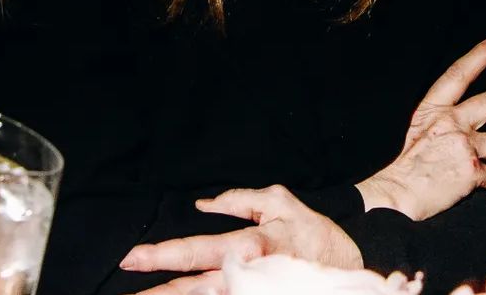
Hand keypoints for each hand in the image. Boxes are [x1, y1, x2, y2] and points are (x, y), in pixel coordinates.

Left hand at [120, 186, 361, 294]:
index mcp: (250, 245)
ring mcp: (257, 292)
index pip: (197, 251)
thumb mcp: (279, 202)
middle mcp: (250, 274)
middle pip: (195, 289)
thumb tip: (204, 204)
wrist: (353, 262)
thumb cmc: (312, 232)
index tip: (131, 259)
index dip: (162, 256)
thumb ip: (238, 200)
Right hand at [354, 37, 485, 221]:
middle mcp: (450, 121)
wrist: (397, 193)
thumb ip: (441, 121)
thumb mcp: (418, 130)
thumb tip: (463, 123)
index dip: (480, 55)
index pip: (459, 73)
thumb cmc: (405, 167)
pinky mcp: (472, 168)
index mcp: (433, 110)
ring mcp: (462, 144)